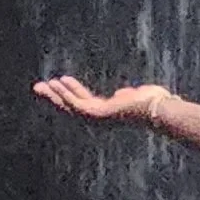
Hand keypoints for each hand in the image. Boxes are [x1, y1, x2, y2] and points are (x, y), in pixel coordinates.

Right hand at [33, 75, 172, 125]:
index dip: (71, 92)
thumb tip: (120, 94)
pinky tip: (57, 84)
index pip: (83, 103)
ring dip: (56, 95)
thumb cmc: (154, 104)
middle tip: (38, 87)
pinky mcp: (98, 115)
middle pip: (71, 107)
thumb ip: (125, 96)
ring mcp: (98, 118)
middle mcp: (100, 119)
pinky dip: (66, 93)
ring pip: (70, 106)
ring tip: (43, 85)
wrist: (161, 111)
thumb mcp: (134, 97)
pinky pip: (77, 103)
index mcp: (107, 114)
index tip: (60, 81)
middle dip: (55, 96)